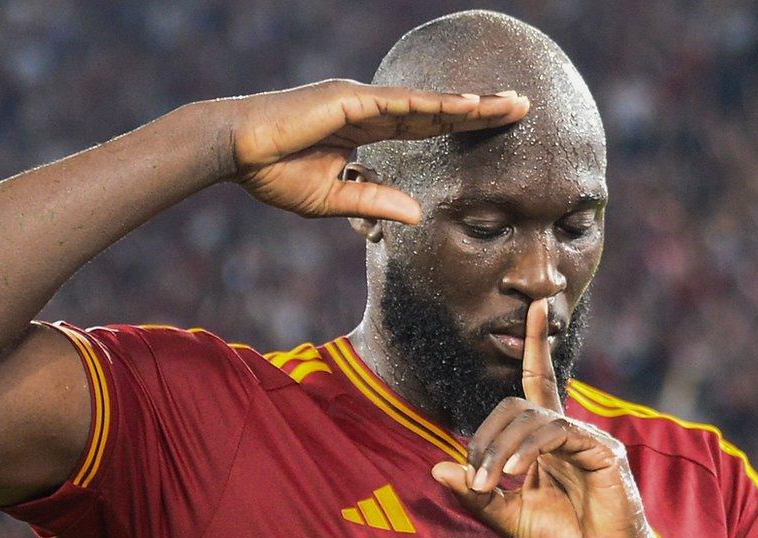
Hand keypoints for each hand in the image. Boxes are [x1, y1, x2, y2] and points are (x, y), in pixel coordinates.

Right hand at [222, 79, 528, 223]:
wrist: (233, 151)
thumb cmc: (273, 172)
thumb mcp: (333, 198)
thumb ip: (375, 201)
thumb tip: (417, 215)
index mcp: (366, 130)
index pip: (425, 126)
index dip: (461, 123)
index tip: (496, 125)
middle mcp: (370, 110)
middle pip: (437, 109)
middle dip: (481, 108)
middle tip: (523, 105)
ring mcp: (361, 102)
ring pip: (428, 103)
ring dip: (471, 103)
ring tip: (512, 103)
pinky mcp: (348, 102)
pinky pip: (400, 105)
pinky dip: (436, 105)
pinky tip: (469, 104)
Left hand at [431, 300, 689, 537]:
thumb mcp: (509, 516)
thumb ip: (477, 492)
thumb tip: (437, 466)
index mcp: (548, 441)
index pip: (537, 382)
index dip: (535, 344)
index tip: (533, 307)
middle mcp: (568, 432)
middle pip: (518, 403)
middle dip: (488, 436)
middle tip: (477, 477)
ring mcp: (588, 439)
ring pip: (533, 416)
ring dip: (502, 449)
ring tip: (491, 482)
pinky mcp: (602, 452)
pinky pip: (557, 432)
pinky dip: (530, 449)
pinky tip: (517, 473)